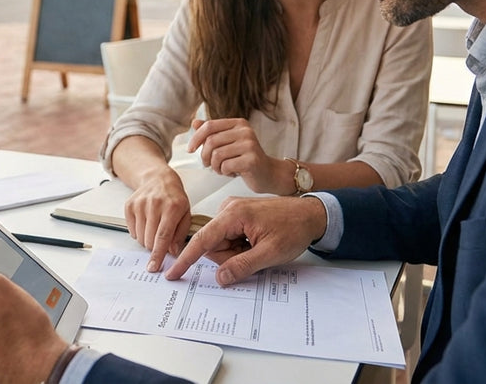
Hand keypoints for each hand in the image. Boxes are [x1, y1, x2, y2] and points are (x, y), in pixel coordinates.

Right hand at [124, 164, 192, 272]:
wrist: (159, 179)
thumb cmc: (175, 199)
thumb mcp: (186, 214)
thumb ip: (181, 234)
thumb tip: (173, 253)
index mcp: (172, 208)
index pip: (163, 236)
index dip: (158, 254)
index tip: (153, 267)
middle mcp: (154, 204)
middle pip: (150, 239)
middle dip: (155, 248)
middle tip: (161, 241)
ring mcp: (140, 204)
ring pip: (140, 237)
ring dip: (147, 240)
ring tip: (154, 228)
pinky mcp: (129, 205)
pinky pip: (132, 231)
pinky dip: (139, 233)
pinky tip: (146, 223)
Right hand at [164, 196, 326, 285]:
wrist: (312, 214)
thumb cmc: (294, 229)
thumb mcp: (270, 253)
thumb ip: (242, 266)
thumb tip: (220, 278)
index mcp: (233, 215)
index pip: (202, 240)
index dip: (187, 259)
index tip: (173, 273)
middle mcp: (229, 209)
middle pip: (213, 245)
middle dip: (230, 257)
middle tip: (255, 254)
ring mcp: (233, 211)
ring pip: (222, 243)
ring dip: (237, 252)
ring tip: (260, 246)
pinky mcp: (238, 215)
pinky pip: (229, 237)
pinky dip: (241, 246)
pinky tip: (257, 242)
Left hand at [187, 118, 290, 194]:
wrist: (268, 174)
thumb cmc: (245, 159)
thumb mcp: (229, 143)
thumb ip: (213, 132)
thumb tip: (194, 122)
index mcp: (239, 123)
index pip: (209, 126)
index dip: (196, 138)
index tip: (190, 149)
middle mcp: (245, 131)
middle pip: (211, 141)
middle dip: (204, 156)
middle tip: (208, 165)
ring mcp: (250, 145)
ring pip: (216, 155)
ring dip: (215, 166)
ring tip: (222, 169)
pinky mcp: (252, 160)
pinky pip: (225, 166)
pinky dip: (224, 172)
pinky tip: (232, 173)